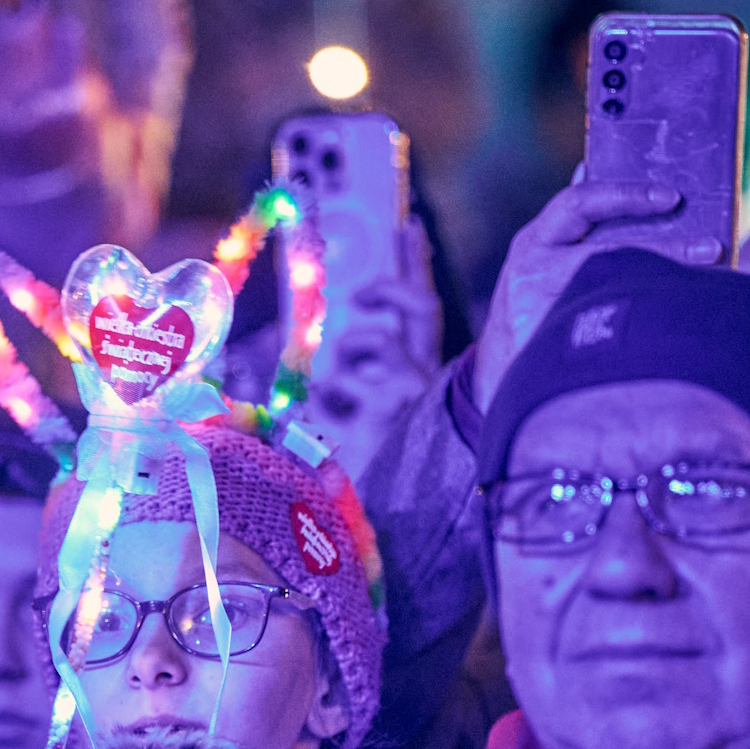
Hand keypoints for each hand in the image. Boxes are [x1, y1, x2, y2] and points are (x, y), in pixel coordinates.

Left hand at [305, 224, 443, 476]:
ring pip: (369, 341)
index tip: (405, 227)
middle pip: (420, 307)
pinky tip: (328, 424)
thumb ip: (351, 376)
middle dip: (393, 282)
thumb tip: (324, 344)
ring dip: (341, 357)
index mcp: (423, 375)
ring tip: (332, 390)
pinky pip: (338, 382)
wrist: (379, 522)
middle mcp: (426, 379)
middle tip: (358, 291)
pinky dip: (322, 398)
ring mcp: (410, 394)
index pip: (426, 309)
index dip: (415, 265)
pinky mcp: (386, 411)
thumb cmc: (364, 466)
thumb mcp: (357, 411)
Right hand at [471, 176, 720, 411]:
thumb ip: (569, 221)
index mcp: (534, 243)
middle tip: (710, 248)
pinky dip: (647, 324)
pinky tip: (677, 324)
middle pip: (606, 253)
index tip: (672, 197)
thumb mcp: (540, 257)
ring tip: (704, 289)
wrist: (499, 370)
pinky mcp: (551, 349)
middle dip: (665, 249)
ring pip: (612, 292)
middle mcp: (533, 273)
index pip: (580, 203)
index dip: (627, 196)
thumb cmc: (530, 306)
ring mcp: (541, 312)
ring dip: (663, 287)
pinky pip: (609, 331)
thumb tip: (590, 167)